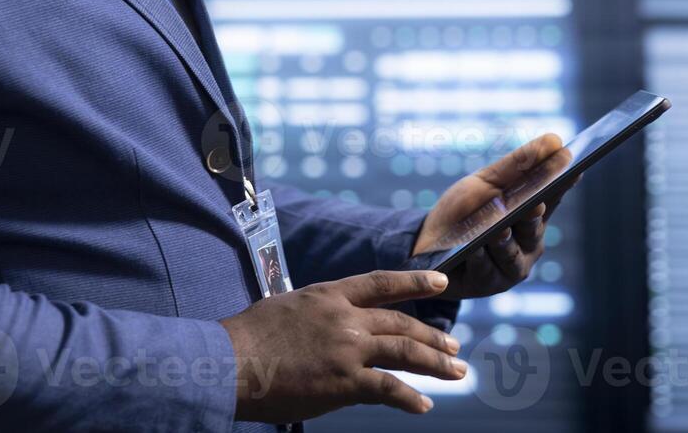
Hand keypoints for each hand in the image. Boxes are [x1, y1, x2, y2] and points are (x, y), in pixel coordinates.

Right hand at [220, 269, 465, 422]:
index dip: (414, 283)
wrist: (231, 362)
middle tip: (454, 347)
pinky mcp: (344, 382)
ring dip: (435, 363)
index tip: (441, 284)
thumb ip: (315, 312)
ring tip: (457, 372)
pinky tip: (424, 406)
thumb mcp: (286, 307)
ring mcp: (347, 349)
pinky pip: (388, 389)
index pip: (381, 283)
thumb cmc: (247, 338)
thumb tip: (324, 321)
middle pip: (401, 323)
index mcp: (329, 295)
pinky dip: (410, 398)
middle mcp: (344, 317)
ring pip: (404, 352)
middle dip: (432, 336)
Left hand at [411, 133, 575, 300]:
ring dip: (506, 242)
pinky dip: (479, 258)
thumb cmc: (465, 211)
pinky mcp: (487, 282)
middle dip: (533, 216)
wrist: (428, 244)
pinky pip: (483, 269)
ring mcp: (510, 266)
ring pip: (511, 254)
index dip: (563, 183)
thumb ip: (518, 164)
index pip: (552, 196)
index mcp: (533, 216)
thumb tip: (556, 140)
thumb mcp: (487, 182)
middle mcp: (529, 243)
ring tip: (499, 229)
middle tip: (536, 202)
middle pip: (533, 228)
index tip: (574, 166)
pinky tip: (473, 249)